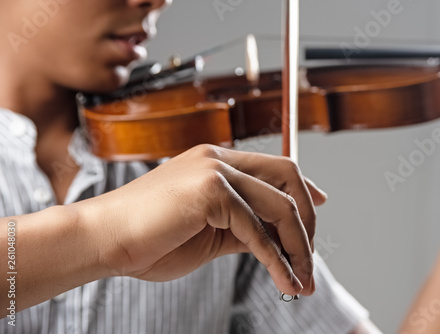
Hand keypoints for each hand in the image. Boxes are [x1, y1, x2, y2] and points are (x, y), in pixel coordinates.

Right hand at [74, 144, 325, 295]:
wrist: (101, 240)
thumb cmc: (146, 240)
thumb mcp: (208, 234)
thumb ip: (242, 229)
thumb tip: (274, 240)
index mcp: (215, 163)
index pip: (273, 167)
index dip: (302, 188)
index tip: (318, 208)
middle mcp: (218, 158)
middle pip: (287, 177)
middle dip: (307, 219)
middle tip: (309, 259)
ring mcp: (214, 171)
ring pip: (279, 205)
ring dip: (298, 246)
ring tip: (302, 281)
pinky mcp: (210, 192)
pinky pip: (257, 230)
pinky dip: (276, 260)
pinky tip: (285, 281)